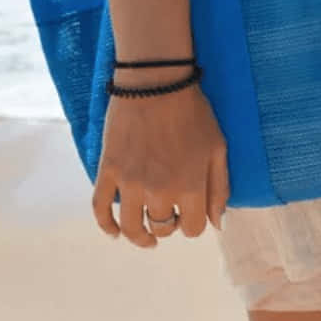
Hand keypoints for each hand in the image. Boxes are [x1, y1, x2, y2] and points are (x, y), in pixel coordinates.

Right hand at [90, 83, 230, 246]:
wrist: (156, 83)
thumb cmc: (193, 113)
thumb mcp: (218, 148)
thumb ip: (220, 188)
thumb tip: (218, 224)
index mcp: (189, 187)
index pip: (193, 228)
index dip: (194, 224)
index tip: (191, 214)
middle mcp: (159, 191)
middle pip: (163, 227)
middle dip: (170, 224)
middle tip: (171, 213)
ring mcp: (130, 183)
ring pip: (132, 227)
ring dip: (140, 236)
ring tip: (147, 237)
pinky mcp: (108, 171)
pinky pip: (101, 209)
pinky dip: (106, 226)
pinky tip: (114, 232)